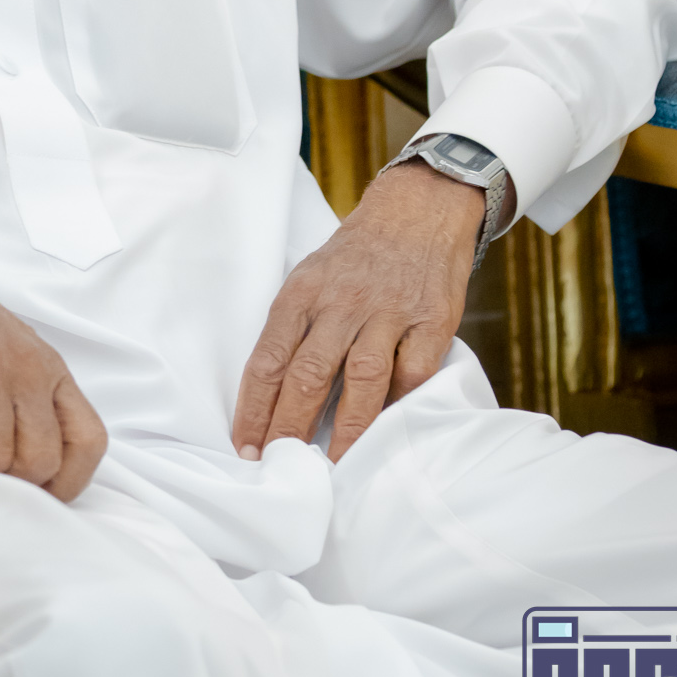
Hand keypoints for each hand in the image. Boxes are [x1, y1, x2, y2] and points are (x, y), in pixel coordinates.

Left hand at [233, 159, 508, 463]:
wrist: (418, 210)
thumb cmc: (357, 254)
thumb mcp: (311, 275)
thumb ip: (296, 326)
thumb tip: (272, 394)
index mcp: (303, 291)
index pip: (269, 358)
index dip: (254, 408)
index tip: (245, 447)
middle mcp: (342, 302)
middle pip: (308, 375)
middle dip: (289, 428)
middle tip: (279, 466)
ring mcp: (388, 312)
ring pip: (360, 380)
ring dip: (343, 431)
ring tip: (329, 466)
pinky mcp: (431, 321)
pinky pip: (411, 373)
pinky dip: (397, 405)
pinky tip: (383, 431)